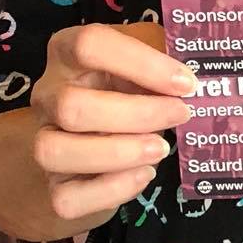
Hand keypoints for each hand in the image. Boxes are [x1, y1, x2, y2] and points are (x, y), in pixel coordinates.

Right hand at [29, 21, 196, 221]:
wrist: (91, 146)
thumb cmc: (123, 93)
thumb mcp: (141, 64)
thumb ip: (163, 55)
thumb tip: (199, 64)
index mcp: (67, 54)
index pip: (89, 45)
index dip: (141, 63)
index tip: (185, 82)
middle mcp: (48, 96)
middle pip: (72, 106)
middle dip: (137, 114)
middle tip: (180, 115)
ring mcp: (43, 142)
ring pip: (55, 151)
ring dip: (118, 153)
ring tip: (160, 149)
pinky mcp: (54, 186)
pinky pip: (67, 197)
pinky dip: (111, 189)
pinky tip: (143, 175)